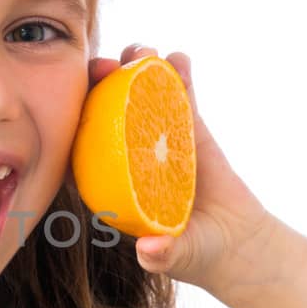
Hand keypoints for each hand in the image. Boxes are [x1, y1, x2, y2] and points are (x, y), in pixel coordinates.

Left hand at [85, 44, 278, 293]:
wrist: (235, 242)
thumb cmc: (196, 252)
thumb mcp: (179, 255)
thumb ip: (163, 255)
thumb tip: (151, 251)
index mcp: (112, 183)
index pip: (83, 148)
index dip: (73, 121)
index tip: (71, 100)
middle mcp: (128, 155)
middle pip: (106, 111)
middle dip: (100, 84)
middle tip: (105, 64)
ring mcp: (158, 137)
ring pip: (141, 96)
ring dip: (138, 70)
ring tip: (143, 53)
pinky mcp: (189, 128)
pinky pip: (182, 96)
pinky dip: (180, 75)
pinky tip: (179, 58)